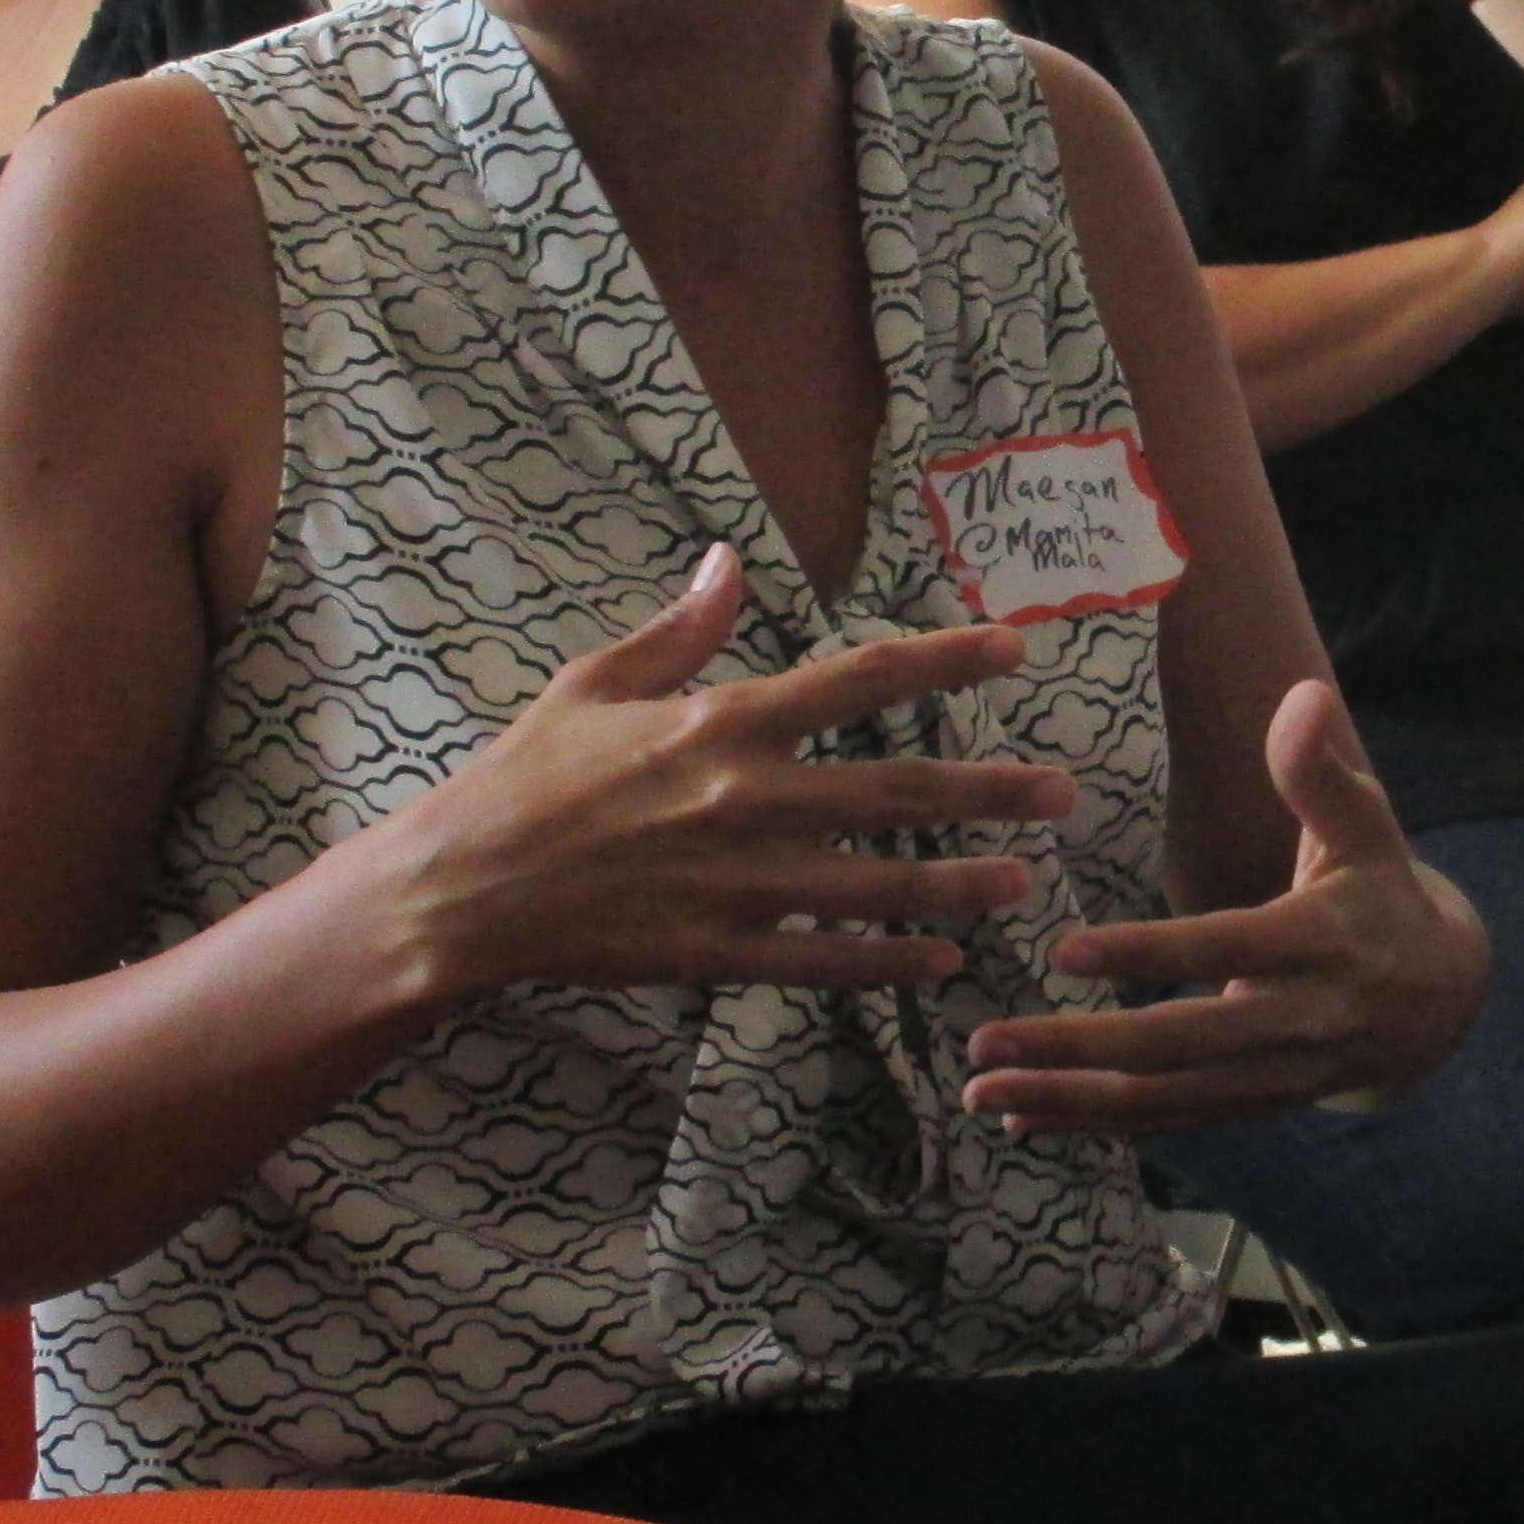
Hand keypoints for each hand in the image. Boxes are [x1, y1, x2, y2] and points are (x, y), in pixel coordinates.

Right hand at [346, 545, 1078, 1006]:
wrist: (459, 891)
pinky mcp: (718, 951)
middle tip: (1064, 793)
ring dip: (957, 882)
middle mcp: (744, 798)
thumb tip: (727, 563)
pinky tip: (941, 959)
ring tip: (1026, 881)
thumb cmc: (523, 779)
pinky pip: (823, 960)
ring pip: (875, 883)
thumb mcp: (593, 686)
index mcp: (720, 722)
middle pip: (895, 790)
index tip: (1014, 649)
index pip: (858, 680)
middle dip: (989, 792)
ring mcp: (736, 881)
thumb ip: (678, 632)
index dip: (944, 662)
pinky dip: (887, 960)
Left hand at [959, 679, 1487, 1132]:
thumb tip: (1301, 695)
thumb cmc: (1382, 895)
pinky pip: (1170, 1122)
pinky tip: (1026, 1117)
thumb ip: (1321, 771)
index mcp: (1319, 943)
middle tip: (985, 1040)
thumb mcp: (1366, 830)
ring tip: (983, 1092)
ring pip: (1164, 1099)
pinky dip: (1097, 1124)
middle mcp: (1298, 1022)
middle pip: (1178, 1045)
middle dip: (1077, 1047)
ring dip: (1069, 1100)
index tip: (1064, 951)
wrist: (1442, 1004)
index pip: (1225, 948)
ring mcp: (1275, 1077)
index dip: (1148, 954)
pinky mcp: (1254, 1107)